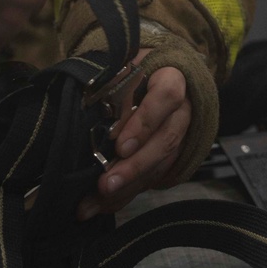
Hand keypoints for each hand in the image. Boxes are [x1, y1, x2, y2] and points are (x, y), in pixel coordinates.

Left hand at [77, 50, 191, 218]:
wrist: (161, 75)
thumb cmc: (136, 67)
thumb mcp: (125, 62)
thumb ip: (111, 77)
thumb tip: (85, 99)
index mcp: (171, 78)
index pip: (166, 96)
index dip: (145, 123)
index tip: (121, 145)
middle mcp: (182, 111)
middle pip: (165, 141)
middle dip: (134, 167)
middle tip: (105, 184)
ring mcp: (181, 135)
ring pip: (159, 165)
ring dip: (129, 187)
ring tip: (98, 200)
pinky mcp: (172, 157)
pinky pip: (153, 178)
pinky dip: (128, 194)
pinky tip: (104, 205)